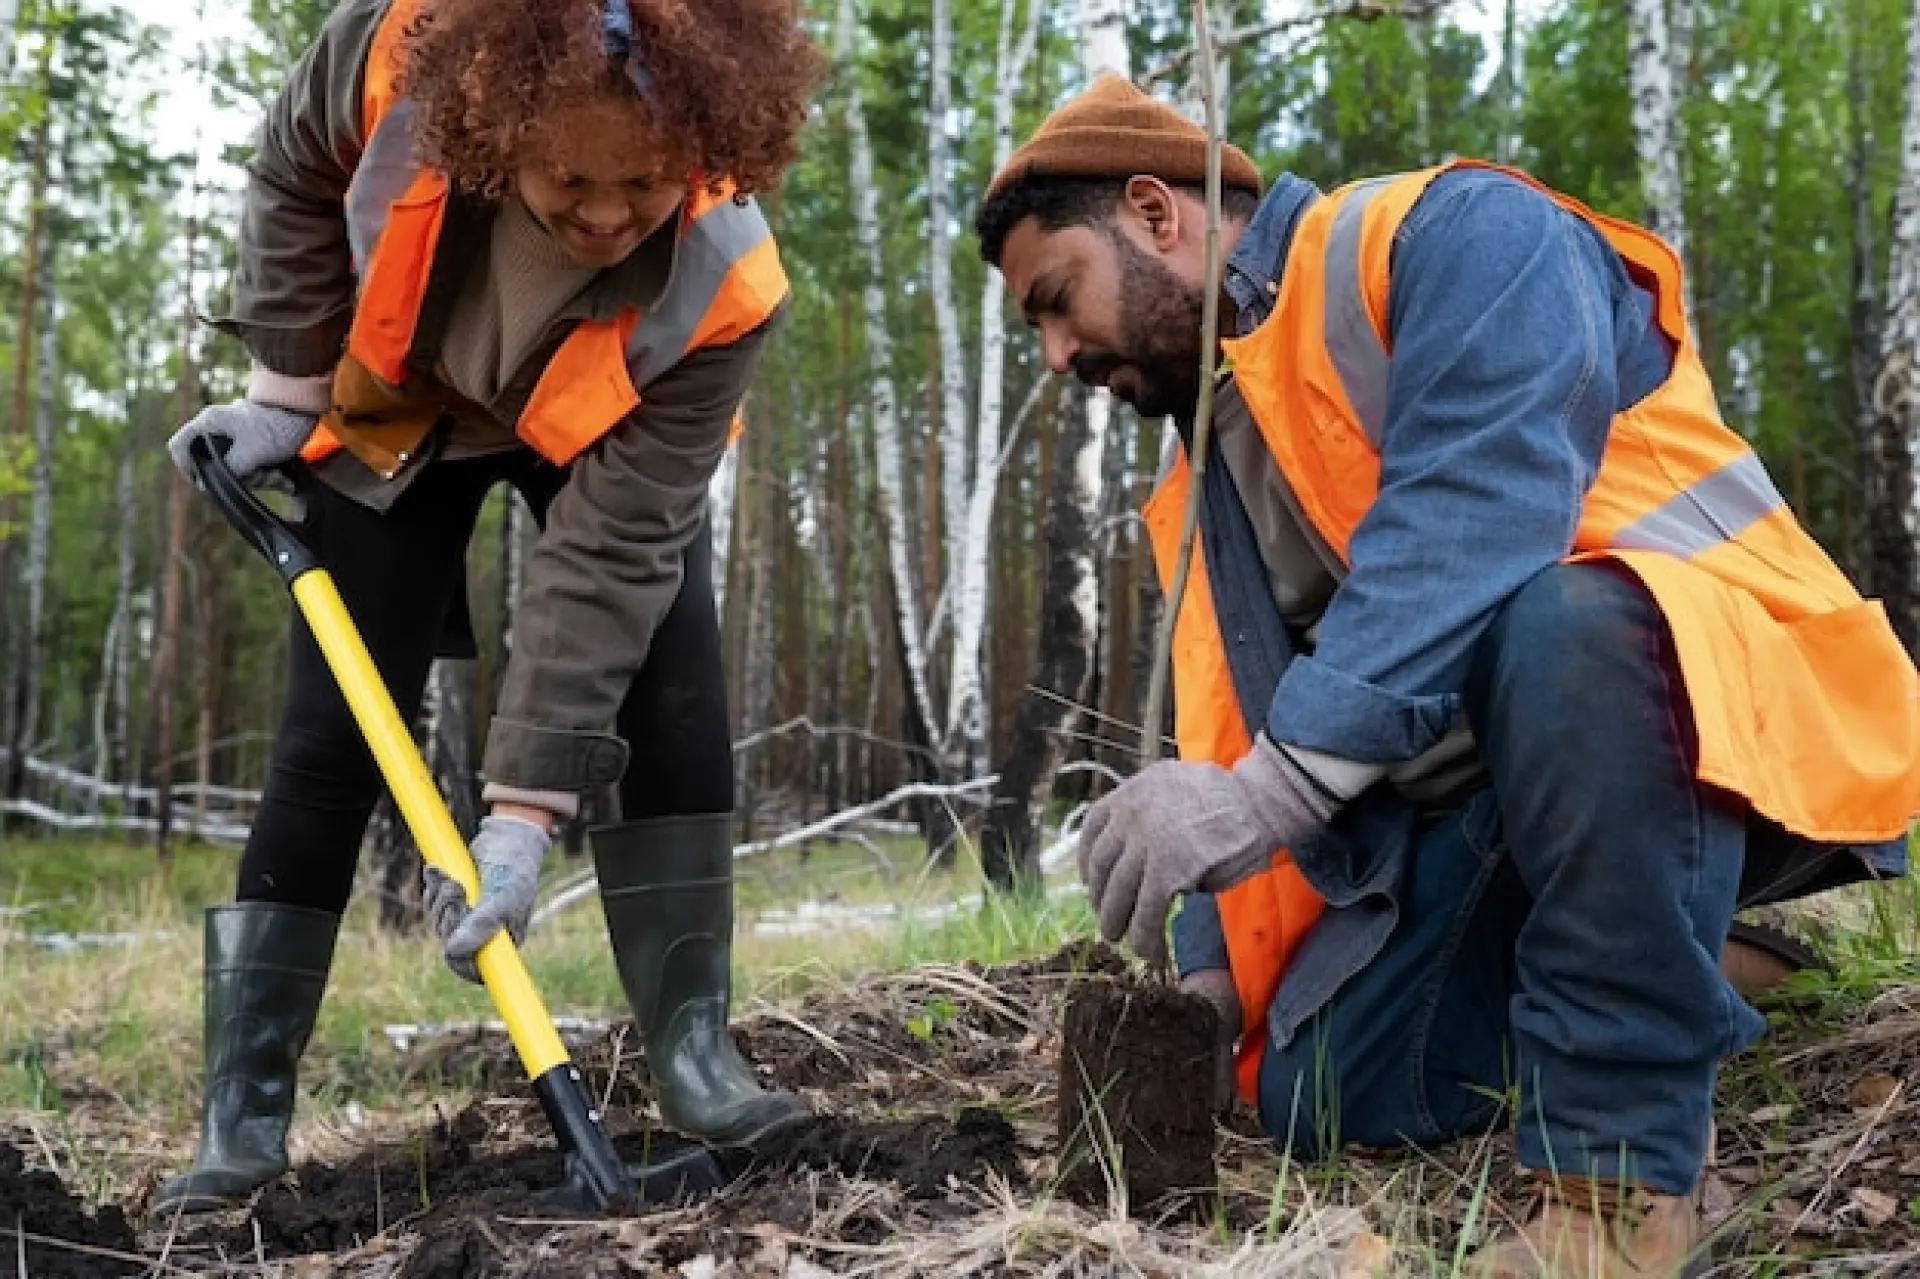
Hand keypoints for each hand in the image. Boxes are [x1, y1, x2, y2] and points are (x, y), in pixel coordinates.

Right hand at [166, 399, 316, 488]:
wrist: (305, 408)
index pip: (179, 447)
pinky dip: (268, 474)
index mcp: (209, 424)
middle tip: (262, 477)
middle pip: (213, 464)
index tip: (206, 483)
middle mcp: (217, 428)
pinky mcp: (253, 443)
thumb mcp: (251, 453)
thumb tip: (207, 485)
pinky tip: (284, 480)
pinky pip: (253, 466)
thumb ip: (228, 469)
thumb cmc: (277, 425)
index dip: (186, 468)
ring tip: (279, 477)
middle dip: (240, 478)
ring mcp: (236, 436)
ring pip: (237, 469)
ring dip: (259, 479)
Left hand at [423, 814, 551, 983]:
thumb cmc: (513, 869)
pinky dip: (433, 888)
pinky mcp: (454, 900)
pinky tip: (440, 872)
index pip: (475, 970)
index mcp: (503, 942)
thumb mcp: (501, 897)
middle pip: (451, 944)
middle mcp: (485, 934)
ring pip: (439, 923)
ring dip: (439, 899)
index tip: (452, 943)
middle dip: (449, 916)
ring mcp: (468, 917)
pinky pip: (432, 904)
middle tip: (457, 890)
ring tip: (451, 877)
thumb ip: (481, 925)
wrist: (508, 836)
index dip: (460, 960)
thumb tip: (452, 952)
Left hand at [1078, 734, 1335, 964]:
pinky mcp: (1167, 871)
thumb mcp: (1177, 788)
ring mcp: (1147, 842)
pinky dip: (1144, 936)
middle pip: (1102, 864)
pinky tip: (1150, 951)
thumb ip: (1152, 814)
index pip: (1094, 827)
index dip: (1087, 859)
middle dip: (1100, 897)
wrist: (1260, 803)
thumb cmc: (1229, 800)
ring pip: (1118, 892)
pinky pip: (1146, 912)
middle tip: (1107, 917)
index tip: (1091, 880)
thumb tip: (1138, 857)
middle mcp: (1132, 813)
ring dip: (1116, 921)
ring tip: (1120, 938)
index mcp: (1133, 790)